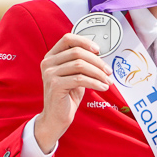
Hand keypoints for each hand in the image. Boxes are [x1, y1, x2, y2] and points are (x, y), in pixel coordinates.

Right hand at [33, 33, 112, 152]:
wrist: (56, 117)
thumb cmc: (67, 96)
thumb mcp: (75, 76)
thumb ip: (82, 64)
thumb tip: (100, 56)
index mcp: (51, 57)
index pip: (68, 39)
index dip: (85, 41)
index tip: (99, 50)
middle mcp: (48, 62)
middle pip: (77, 52)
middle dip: (97, 61)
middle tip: (108, 71)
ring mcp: (50, 73)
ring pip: (80, 65)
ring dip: (98, 73)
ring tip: (108, 81)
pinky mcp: (55, 85)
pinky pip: (80, 79)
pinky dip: (95, 83)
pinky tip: (103, 87)